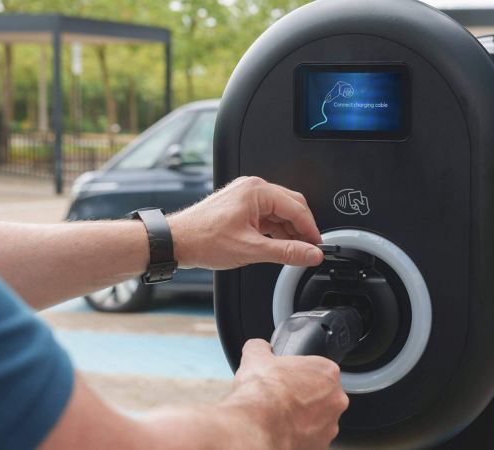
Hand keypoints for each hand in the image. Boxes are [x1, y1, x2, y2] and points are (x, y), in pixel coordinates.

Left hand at [168, 176, 323, 269]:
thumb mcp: (251, 249)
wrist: (176, 242)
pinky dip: (276, 230)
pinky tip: (279, 245)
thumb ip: (286, 251)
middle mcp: (252, 189)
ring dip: (289, 231)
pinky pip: (267, 216)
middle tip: (310, 248)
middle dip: (302, 228)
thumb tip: (310, 253)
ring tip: (295, 251)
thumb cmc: (203, 239)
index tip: (318, 245)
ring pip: (279, 212)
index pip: (296, 207)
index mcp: (257, 191)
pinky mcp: (240, 207)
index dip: (311, 229)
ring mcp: (245, 196)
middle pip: (291, 206)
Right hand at [228, 339, 348, 449]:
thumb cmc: (262, 393)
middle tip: (284, 399)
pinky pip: (312, 439)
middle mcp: (335, 399)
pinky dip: (300, 436)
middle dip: (306, 398)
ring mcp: (330, 425)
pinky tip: (283, 432)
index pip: (318, 370)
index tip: (287, 380)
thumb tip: (258, 346)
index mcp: (327, 372)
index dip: (300, 375)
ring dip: (305, 419)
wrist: (255, 426)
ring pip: (319, 419)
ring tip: (282, 418)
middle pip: (323, 396)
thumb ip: (261, 347)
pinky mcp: (321, 446)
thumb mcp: (256, 357)